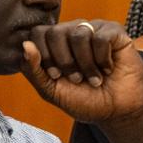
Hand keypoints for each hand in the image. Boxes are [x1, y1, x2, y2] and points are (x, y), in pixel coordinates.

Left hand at [21, 19, 142, 142]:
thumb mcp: (52, 92)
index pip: (38, 33)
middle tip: (77, 79)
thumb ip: (34, 71)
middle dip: (64, 62)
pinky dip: (103, 59)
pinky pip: (100, 37)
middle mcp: (73, 32)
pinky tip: (108, 68)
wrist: (117, 112)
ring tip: (94, 78)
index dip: (44, 56)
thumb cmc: (86, 101)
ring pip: (78, 34)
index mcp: (55, 44)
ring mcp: (94, 30)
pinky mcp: (115, 32)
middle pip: (55, 32)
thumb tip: (25, 45)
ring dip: (85, 64)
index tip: (56, 76)